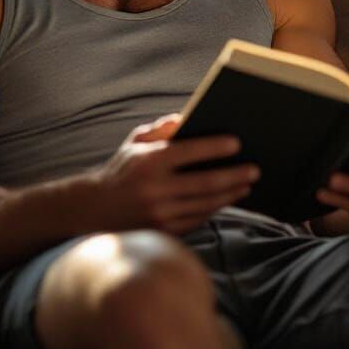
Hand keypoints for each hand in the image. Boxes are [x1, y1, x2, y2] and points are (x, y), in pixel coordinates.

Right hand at [90, 114, 258, 234]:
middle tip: (254, 169)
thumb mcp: (135, 142)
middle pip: (205, 182)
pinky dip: (214, 209)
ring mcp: (159, 213)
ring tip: (246, 184)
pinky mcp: (162, 231)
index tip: (237, 143)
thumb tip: (184, 118)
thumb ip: (161, 129)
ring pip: (205, 204)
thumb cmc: (122, 169)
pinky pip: (197, 219)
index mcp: (150, 161)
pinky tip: (227, 199)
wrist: (95, 209)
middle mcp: (155, 189)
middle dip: (234, 175)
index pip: (189, 151)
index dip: (215, 147)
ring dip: (230, 194)